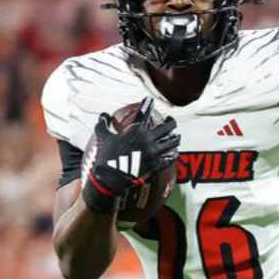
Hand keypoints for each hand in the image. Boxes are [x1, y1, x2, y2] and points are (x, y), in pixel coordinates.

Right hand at [81, 99, 179, 213]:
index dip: (147, 103)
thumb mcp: (102, 137)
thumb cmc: (106, 157)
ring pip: (172, 142)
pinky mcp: (156, 165)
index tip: (150, 100)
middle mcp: (148, 139)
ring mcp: (153, 152)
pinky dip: (172, 156)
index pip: (144, 112)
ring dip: (175, 138)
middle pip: (167, 126)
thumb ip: (103, 124)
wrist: (111, 179)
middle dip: (171, 122)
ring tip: (176, 137)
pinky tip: (174, 155)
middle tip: (171, 120)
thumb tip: (103, 115)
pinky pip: (169, 159)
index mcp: (135, 130)